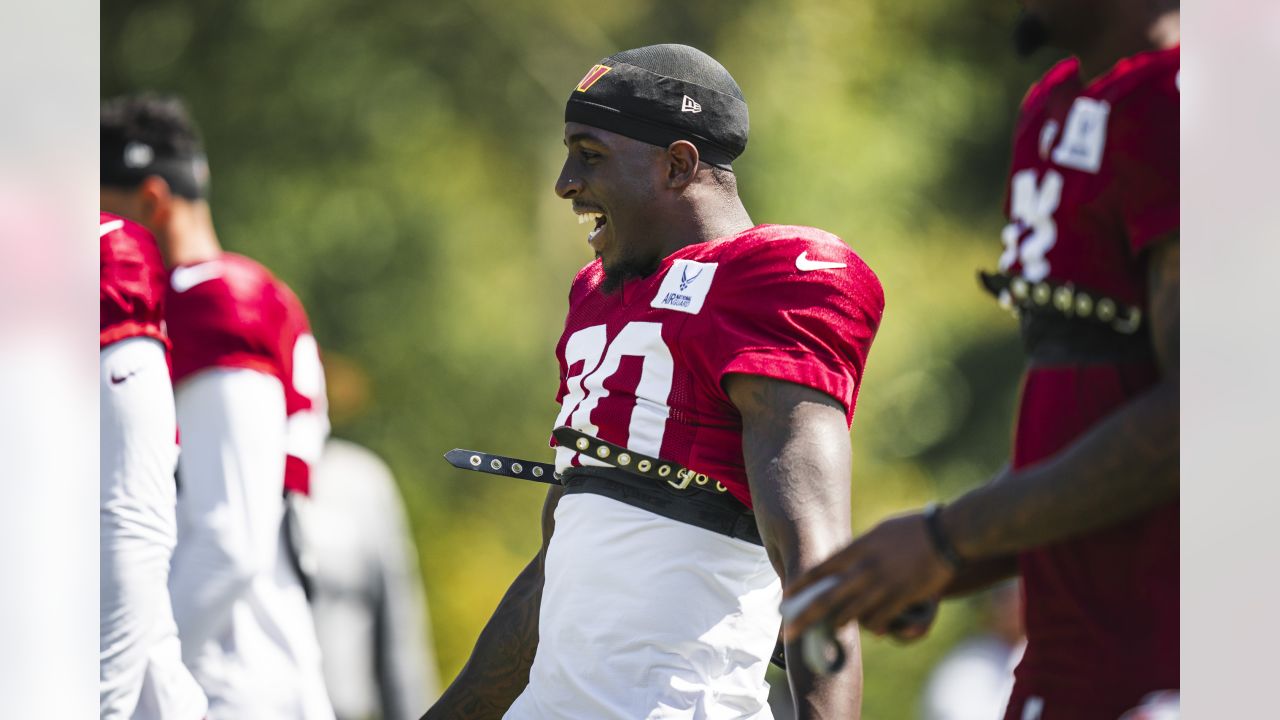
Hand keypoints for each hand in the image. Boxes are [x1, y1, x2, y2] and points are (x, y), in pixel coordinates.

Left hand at [782, 511, 954, 639]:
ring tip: (828, 630)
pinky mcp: (902, 598)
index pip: (820, 570)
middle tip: (788, 632)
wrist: (947, 534)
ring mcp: (883, 586)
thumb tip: (844, 561)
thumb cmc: (913, 528)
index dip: (800, 586)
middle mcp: (865, 569)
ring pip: (850, 614)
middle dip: (804, 618)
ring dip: (837, 624)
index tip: (785, 598)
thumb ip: (860, 549)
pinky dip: (872, 626)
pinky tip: (870, 627)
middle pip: (826, 598)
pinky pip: (879, 620)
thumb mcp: (879, 532)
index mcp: (858, 549)